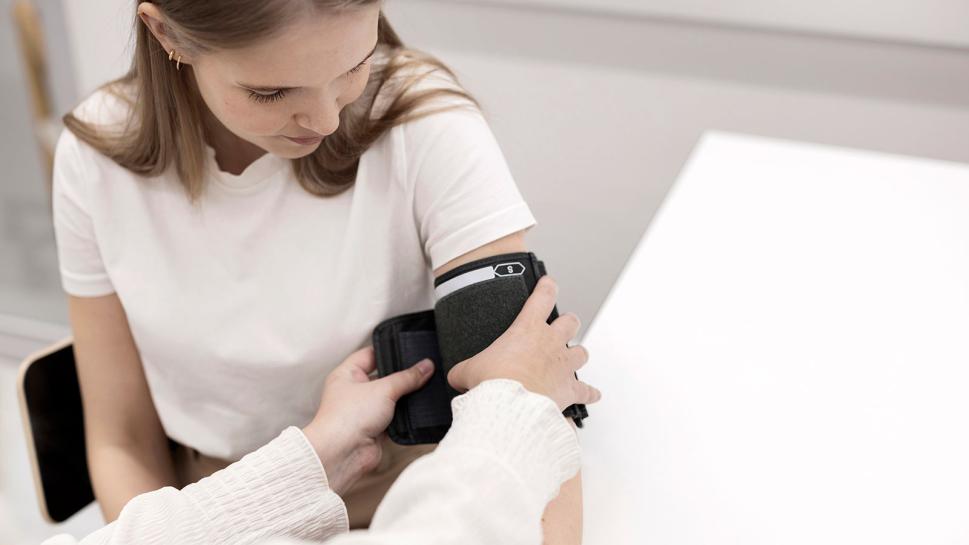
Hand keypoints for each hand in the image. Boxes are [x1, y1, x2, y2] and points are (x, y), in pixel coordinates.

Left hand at [302, 347, 433, 494]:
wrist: (342, 454)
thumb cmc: (348, 417)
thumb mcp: (383, 389)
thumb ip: (407, 377)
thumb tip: (426, 366)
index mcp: (347, 374)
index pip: (370, 354)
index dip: (388, 351)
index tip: (409, 348)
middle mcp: (354, 391)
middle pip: (383, 377)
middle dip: (401, 376)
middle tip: (423, 368)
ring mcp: (364, 411)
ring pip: (390, 398)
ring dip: (405, 397)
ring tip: (426, 386)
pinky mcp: (374, 429)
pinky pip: (394, 418)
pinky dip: (405, 416)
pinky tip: (420, 409)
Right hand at [447, 276, 601, 410]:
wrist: (510, 408)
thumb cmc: (493, 385)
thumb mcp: (468, 371)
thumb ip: (465, 370)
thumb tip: (457, 378)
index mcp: (527, 329)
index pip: (542, 297)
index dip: (547, 287)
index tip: (549, 283)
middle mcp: (550, 343)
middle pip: (570, 322)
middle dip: (568, 323)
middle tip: (563, 325)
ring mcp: (563, 365)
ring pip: (582, 352)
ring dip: (578, 353)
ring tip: (574, 357)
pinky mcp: (570, 389)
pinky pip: (586, 390)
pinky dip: (590, 393)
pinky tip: (592, 395)